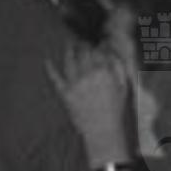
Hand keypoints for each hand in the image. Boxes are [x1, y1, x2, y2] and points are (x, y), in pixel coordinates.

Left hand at [45, 41, 133, 167]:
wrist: (103, 130)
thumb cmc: (116, 109)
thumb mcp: (124, 85)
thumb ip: (117, 66)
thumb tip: (111, 52)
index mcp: (104, 71)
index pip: (99, 51)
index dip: (98, 45)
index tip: (97, 41)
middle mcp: (88, 74)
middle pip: (83, 53)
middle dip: (83, 45)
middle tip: (82, 40)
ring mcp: (75, 83)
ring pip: (69, 61)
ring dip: (69, 51)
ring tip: (69, 44)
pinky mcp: (65, 93)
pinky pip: (56, 78)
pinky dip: (50, 69)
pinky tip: (47, 61)